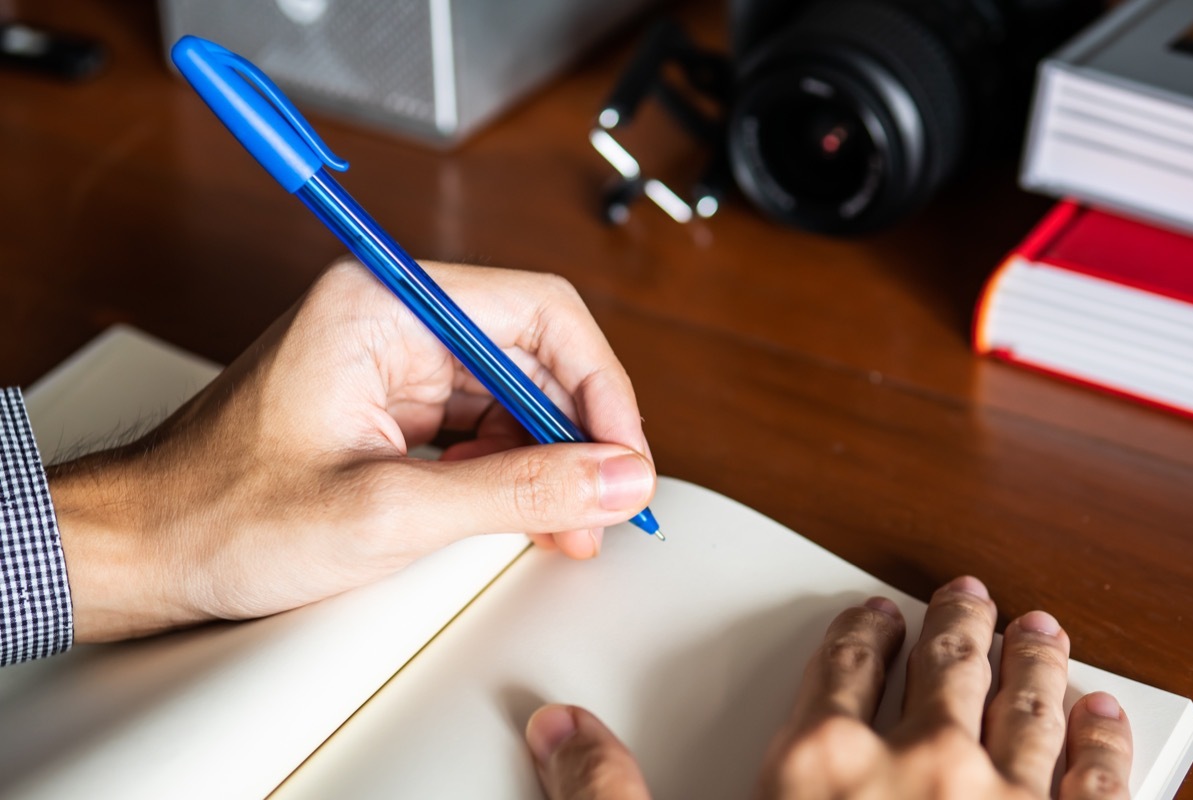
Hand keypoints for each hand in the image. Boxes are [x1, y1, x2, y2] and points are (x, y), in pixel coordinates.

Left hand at [48, 259, 656, 641]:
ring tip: (565, 524)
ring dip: (549, 458)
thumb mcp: (389, 512)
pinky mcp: (390, 402)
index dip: (598, 386)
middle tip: (602, 505)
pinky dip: (511, 470)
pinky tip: (523, 514)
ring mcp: (391, 360)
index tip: (622, 458)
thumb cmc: (225, 517)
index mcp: (383, 306)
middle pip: (534, 353)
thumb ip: (519, 490)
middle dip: (576, 434)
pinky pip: (480, 422)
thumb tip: (618, 477)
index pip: (539, 313)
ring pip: (513, 392)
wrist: (145, 551)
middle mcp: (392, 318)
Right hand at [525, 576, 1132, 799]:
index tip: (871, 615)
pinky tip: (1104, 716)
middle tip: (966, 595)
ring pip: (1027, 703)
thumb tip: (562, 733)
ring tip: (1041, 630)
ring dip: (1035, 660)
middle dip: (957, 625)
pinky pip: (1097, 779)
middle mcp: (919, 766)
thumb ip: (608, 795)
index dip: (857, 632)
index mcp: (821, 764)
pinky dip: (1102, 739)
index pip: (842, 665)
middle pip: (944, 666)